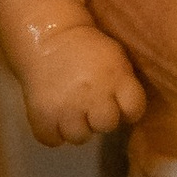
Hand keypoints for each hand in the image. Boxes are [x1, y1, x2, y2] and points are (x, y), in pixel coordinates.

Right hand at [19, 20, 146, 145]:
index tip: (119, 104)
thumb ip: (125, 84)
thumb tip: (127, 112)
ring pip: (79, 137)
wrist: (48, 37)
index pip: (134, 110)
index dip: (128, 110)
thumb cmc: (87, 48)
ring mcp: (67, 107)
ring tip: (70, 112)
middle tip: (91, 107)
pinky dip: (52, 132)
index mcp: (116, 78)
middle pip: (107, 126)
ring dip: (76, 127)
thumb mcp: (115, 58)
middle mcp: (94, 96)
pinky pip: (52, 139)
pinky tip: (53, 117)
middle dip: (100, 118)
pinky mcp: (42, 115)